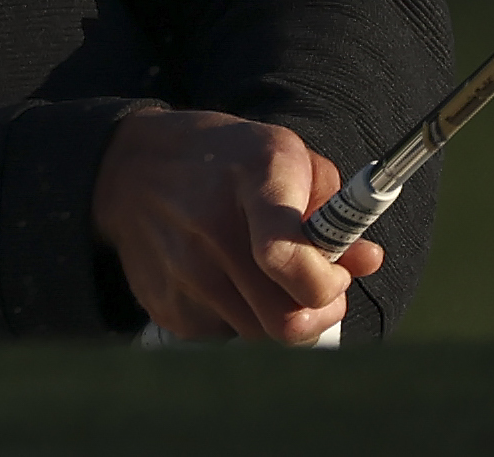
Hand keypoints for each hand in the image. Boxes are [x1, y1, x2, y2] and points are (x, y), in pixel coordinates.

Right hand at [93, 106, 381, 344]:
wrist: (126, 169)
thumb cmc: (224, 160)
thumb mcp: (285, 157)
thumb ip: (334, 210)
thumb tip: (367, 262)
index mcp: (255, 179)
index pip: (288, 257)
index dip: (325, 283)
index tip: (335, 274)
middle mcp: (212, 229)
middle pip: (286, 321)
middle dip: (316, 313)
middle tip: (314, 287)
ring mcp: (184, 273)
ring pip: (261, 335)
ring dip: (274, 313)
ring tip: (259, 272)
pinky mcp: (166, 306)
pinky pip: (225, 336)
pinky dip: (235, 315)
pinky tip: (221, 276)